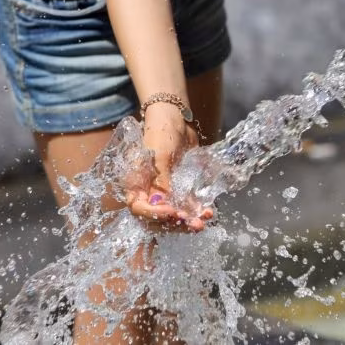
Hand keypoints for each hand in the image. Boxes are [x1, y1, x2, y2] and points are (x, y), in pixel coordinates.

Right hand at [125, 102, 213, 231]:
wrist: (175, 120)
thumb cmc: (161, 134)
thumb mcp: (160, 156)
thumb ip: (162, 181)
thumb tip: (162, 203)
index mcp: (136, 184)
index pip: (139, 209)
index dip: (154, 215)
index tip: (173, 212)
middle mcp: (148, 191)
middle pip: (157, 218)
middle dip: (175, 223)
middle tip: (193, 224)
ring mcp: (164, 191)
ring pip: (174, 215)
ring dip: (189, 220)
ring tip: (204, 221)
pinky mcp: (179, 188)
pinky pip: (187, 205)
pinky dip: (196, 210)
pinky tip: (208, 211)